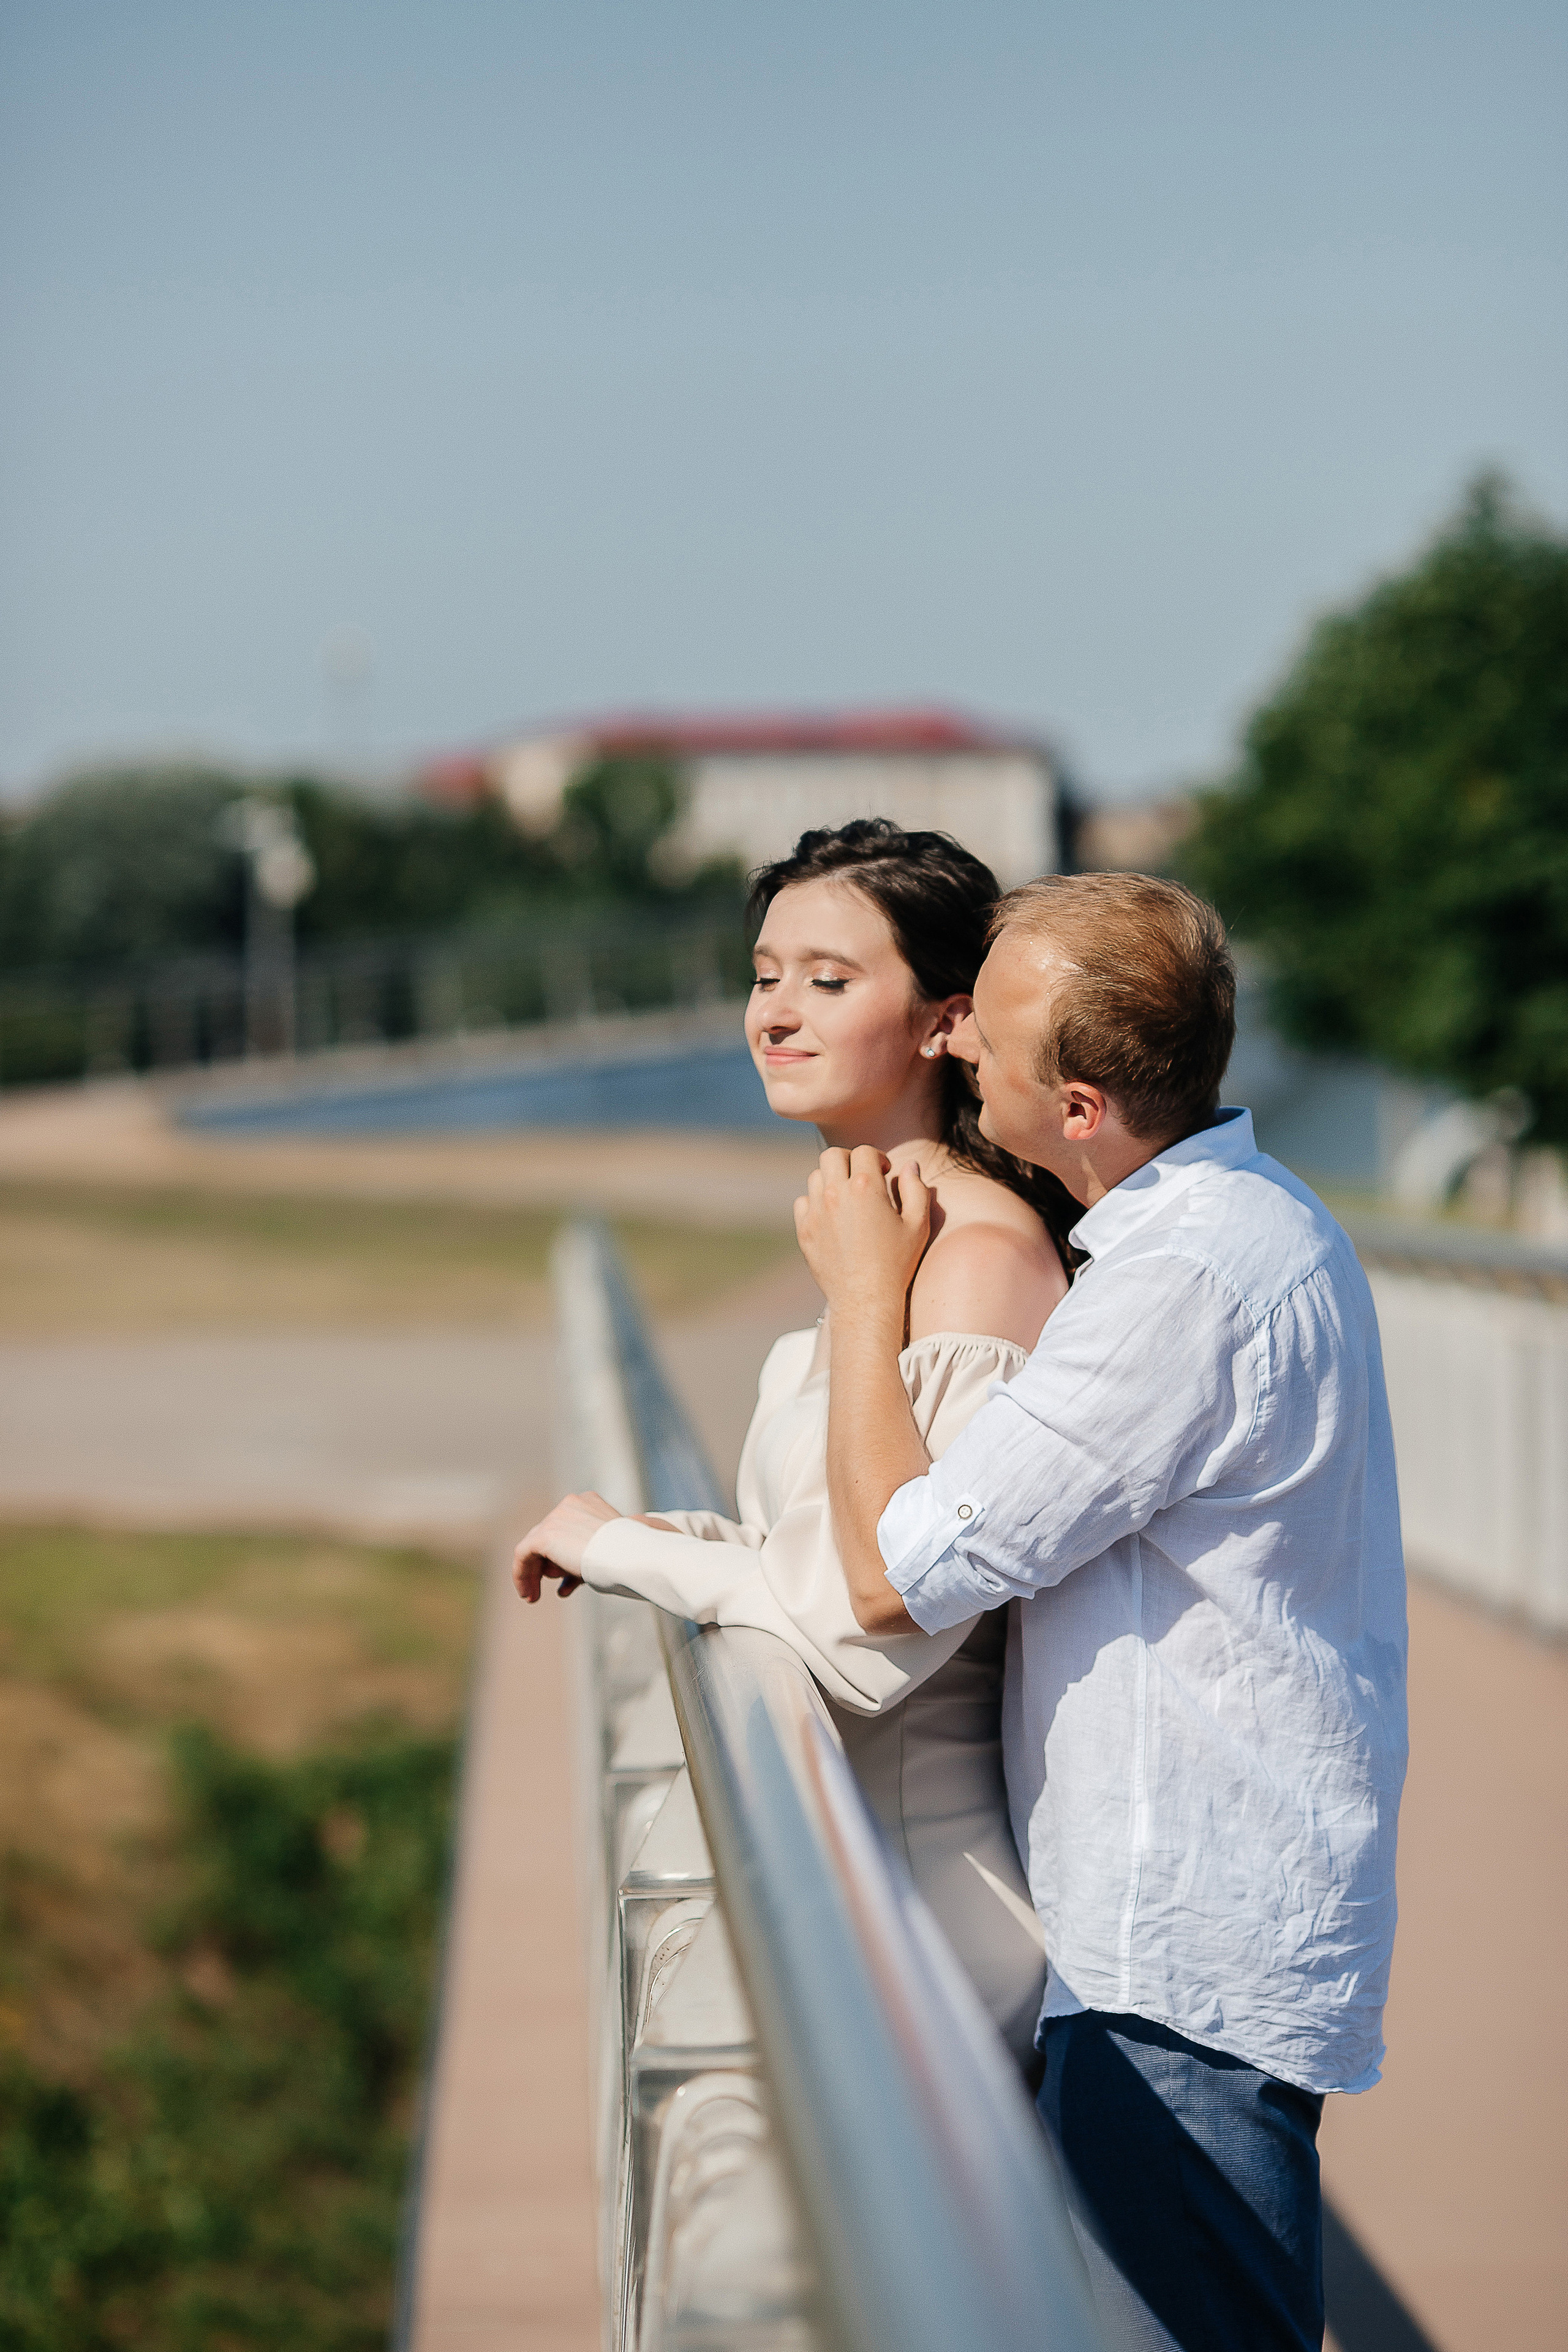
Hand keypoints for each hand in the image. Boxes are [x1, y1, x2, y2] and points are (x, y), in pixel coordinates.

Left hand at [513, 1490, 620, 1601]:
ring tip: (535, 1594)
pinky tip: (527, 1593)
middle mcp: (570, 1505)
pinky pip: (523, 1554)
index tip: (564, 1578)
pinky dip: (522, 1574)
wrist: (630, 1555)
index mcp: (589, 1503)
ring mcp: (556, 1518)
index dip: (563, 1555)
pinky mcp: (545, 1535)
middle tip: (549, 1585)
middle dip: (549, 1564)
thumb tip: (571, 1576)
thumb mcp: (611, 1550)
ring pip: (535, 1546)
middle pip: (550, 1537)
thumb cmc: (630, 1556)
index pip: (567, 1530)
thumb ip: (589, 1556)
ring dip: (535, 1572)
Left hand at [794, 1145, 930, 1325]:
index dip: (877, 1158)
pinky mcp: (805, 1230)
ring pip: (815, 1176)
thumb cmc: (897, 1263)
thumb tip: (909, 1166)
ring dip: (832, 1179)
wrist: (866, 1299)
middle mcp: (836, 1193)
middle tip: (861, 1176)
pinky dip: (815, 1201)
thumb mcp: (918, 1224)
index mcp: (866, 1187)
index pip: (865, 1152)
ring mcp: (816, 1211)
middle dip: (849, 1160)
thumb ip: (916, 1189)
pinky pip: (802, 1201)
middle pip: (833, 1155)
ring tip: (847, 1196)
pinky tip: (831, 1215)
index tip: (884, 1172)